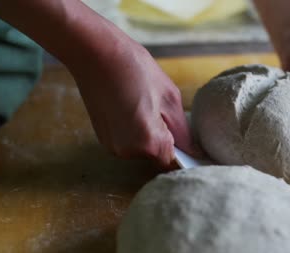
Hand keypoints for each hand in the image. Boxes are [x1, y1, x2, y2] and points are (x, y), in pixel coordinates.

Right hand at [69, 39, 196, 167]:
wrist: (96, 54)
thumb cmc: (134, 68)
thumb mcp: (169, 97)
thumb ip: (182, 131)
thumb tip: (194, 152)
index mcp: (147, 141)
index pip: (173, 161)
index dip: (183, 151)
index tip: (184, 135)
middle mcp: (128, 151)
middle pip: (157, 155)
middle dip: (165, 137)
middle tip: (161, 108)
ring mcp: (113, 146)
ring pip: (143, 149)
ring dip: (149, 133)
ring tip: (143, 103)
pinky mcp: (103, 139)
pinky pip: (129, 141)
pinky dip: (134, 130)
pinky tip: (130, 106)